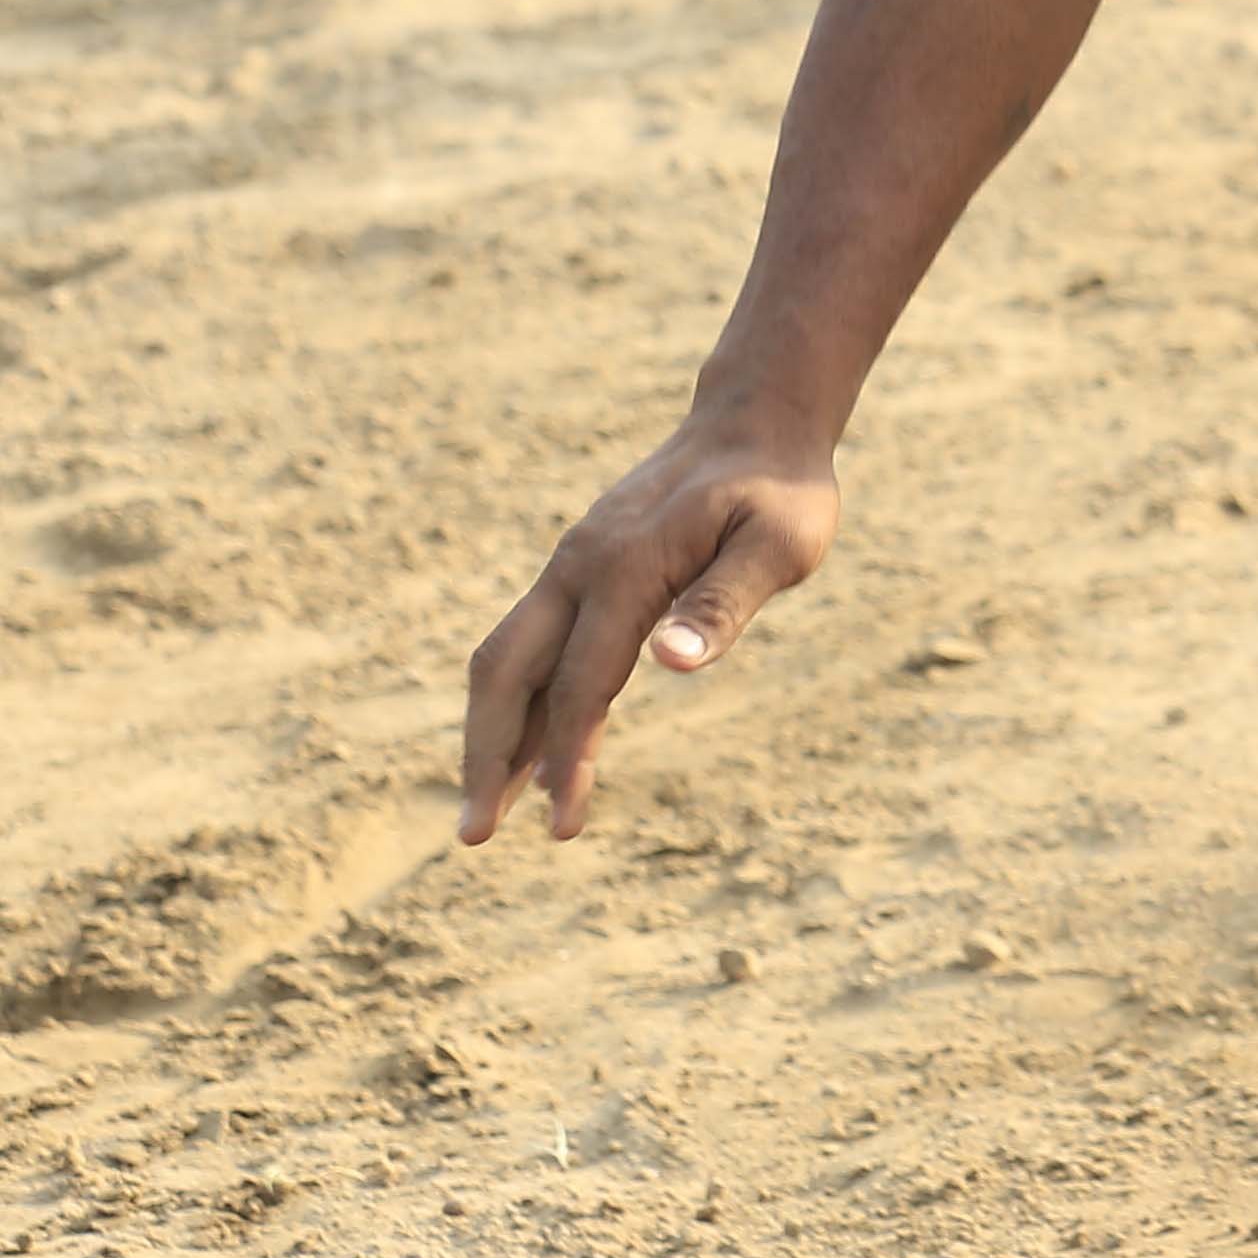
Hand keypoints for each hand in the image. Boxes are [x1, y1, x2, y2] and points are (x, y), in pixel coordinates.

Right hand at [458, 407, 840, 846]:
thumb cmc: (779, 489)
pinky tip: (528, 748)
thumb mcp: (780, 543)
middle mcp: (579, 567)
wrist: (756, 421)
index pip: (580, 685)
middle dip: (485, 757)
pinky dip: (519, 700)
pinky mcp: (579, 568)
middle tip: (476, 836)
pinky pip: (531, 642)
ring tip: (488, 811)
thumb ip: (724, 602)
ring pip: (505, 658)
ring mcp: (572, 565)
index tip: (565, 826)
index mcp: (623, 569)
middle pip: (504, 673)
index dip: (568, 759)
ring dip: (491, 734)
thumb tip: (672, 664)